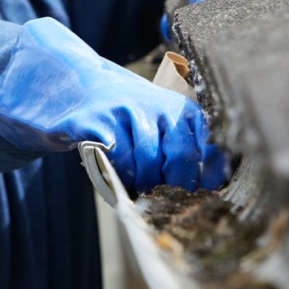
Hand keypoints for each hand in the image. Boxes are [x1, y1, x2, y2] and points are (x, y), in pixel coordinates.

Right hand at [0, 18, 225, 193]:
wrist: (76, 89)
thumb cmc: (125, 118)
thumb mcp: (160, 127)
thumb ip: (185, 151)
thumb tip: (212, 186)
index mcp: (181, 108)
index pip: (207, 148)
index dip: (203, 178)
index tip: (197, 197)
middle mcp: (159, 103)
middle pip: (181, 156)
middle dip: (174, 186)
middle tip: (164, 199)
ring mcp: (126, 109)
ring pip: (148, 162)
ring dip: (143, 183)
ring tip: (138, 188)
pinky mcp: (97, 120)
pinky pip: (117, 158)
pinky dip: (119, 175)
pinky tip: (118, 176)